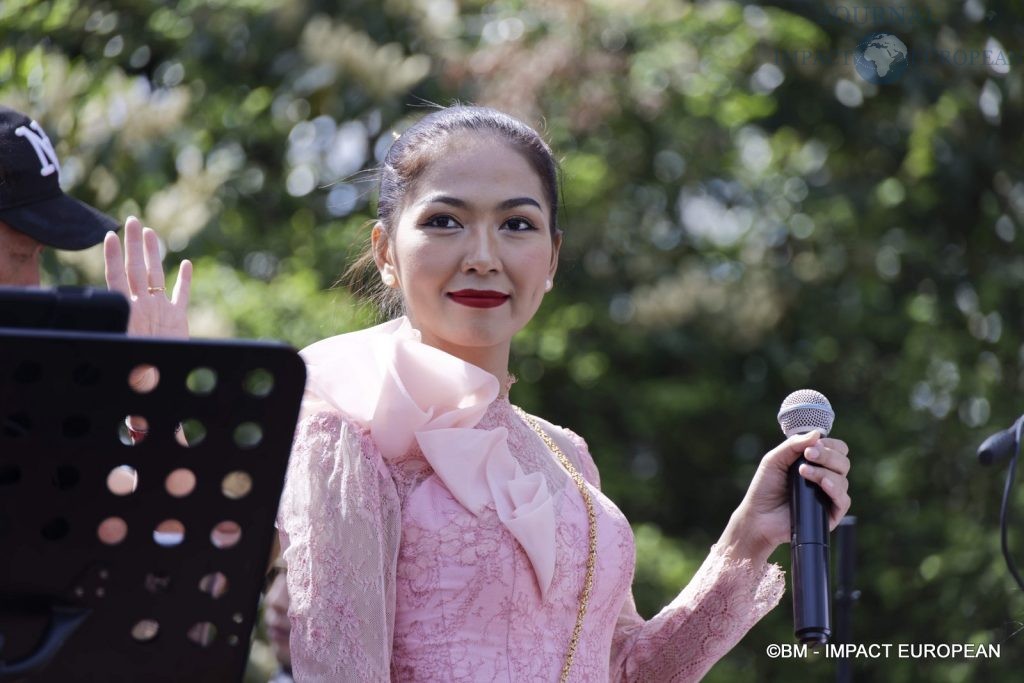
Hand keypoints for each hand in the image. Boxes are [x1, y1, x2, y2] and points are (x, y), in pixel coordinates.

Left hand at [104, 216, 191, 391]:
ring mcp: (161, 312)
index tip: (109, 236)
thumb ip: (127, 354)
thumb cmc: (140, 382)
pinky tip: (186, 264)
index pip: (118, 278)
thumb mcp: (130, 365)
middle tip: (131, 220)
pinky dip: (185, 280)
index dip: (113, 257)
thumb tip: (125, 354)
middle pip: (138, 269)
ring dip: (153, 253)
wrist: (159, 391)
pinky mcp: (178, 320)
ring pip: (157, 276)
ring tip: (149, 233)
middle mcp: (144, 308)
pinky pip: (182, 296)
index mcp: (130, 314)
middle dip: (134, 244)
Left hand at [720, 431, 850, 563]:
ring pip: (843, 479)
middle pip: (843, 462)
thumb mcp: (775, 459)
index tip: (812, 446)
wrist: (758, 515)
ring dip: (824, 472)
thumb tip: (817, 433)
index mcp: (815, 463)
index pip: (837, 449)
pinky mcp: (830, 514)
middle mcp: (825, 478)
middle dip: (827, 455)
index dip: (830, 444)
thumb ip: (794, 445)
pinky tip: (823, 485)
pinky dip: (835, 490)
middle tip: (808, 455)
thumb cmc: (765, 487)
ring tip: (804, 472)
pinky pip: (844, 500)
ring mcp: (828, 496)